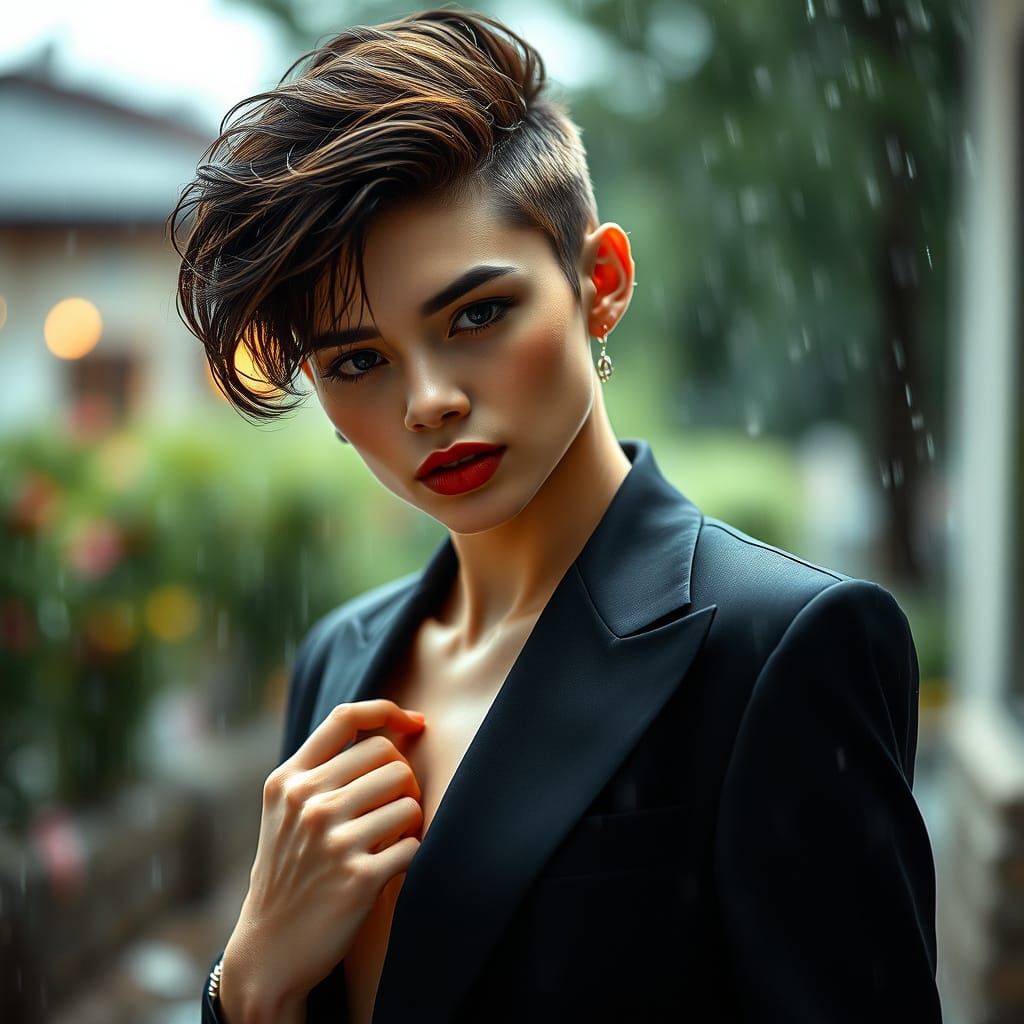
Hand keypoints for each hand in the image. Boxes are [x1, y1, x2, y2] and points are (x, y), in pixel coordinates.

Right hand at [219, 699, 426, 1020]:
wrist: (270, 950)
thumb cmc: (289, 871)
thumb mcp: (284, 812)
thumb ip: (321, 770)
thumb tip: (391, 729)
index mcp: (288, 780)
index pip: (347, 717)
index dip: (389, 711)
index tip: (414, 723)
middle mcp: (308, 803)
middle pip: (390, 756)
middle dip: (403, 779)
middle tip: (396, 806)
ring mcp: (332, 840)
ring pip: (409, 798)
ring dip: (411, 818)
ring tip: (391, 838)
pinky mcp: (358, 877)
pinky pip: (414, 844)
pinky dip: (412, 853)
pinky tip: (391, 866)